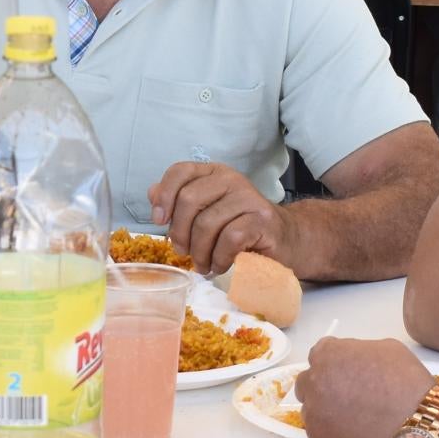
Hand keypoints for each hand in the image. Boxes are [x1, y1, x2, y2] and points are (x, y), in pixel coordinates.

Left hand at [148, 160, 286, 275]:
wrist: (285, 241)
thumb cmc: (241, 229)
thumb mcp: (208, 212)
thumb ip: (180, 202)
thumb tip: (153, 193)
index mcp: (213, 174)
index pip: (180, 171)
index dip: (164, 195)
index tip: (159, 221)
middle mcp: (230, 179)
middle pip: (189, 200)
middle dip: (180, 232)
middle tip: (184, 253)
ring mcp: (248, 197)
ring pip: (207, 223)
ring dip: (200, 252)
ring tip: (203, 265)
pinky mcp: (262, 220)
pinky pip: (229, 239)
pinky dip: (219, 258)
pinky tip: (220, 265)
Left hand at [293, 338, 438, 437]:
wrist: (419, 425)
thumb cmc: (407, 383)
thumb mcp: (386, 349)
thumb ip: (357, 350)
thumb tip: (350, 360)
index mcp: (327, 356)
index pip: (318, 355)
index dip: (334, 364)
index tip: (346, 374)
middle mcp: (313, 384)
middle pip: (308, 384)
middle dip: (324, 388)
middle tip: (348, 398)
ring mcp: (314, 416)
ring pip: (312, 412)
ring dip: (327, 414)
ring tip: (357, 421)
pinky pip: (320, 437)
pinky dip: (334, 437)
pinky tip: (356, 437)